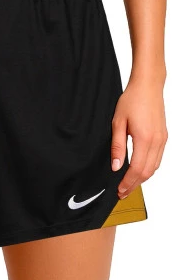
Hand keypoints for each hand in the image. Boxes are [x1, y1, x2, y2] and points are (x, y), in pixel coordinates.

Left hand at [111, 80, 167, 198]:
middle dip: (134, 185)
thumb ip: (117, 146)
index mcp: (144, 139)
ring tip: (129, 185)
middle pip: (147, 172)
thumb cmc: (131, 101)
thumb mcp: (118, 123)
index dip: (128, 183)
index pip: (136, 169)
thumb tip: (116, 167)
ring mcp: (162, 139)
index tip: (119, 190)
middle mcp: (157, 142)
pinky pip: (158, 159)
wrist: (148, 86)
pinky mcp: (164, 136)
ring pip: (154, 167)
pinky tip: (140, 171)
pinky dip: (149, 169)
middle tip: (122, 192)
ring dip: (142, 178)